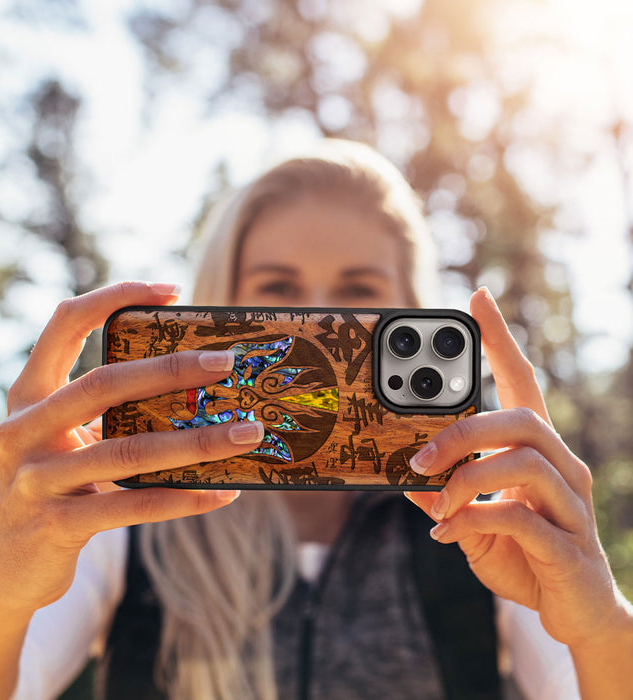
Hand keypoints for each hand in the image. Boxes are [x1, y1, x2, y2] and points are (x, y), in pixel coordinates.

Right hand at [0, 282, 263, 614]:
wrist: (7, 569)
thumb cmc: (55, 488)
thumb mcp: (67, 441)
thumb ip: (108, 413)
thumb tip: (197, 388)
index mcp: (29, 396)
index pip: (65, 324)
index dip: (114, 297)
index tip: (172, 290)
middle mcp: (23, 430)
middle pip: (105, 383)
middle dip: (172, 369)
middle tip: (228, 361)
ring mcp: (35, 479)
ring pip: (129, 450)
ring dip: (198, 441)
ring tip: (249, 432)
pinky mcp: (55, 525)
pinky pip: (134, 505)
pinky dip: (184, 498)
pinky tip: (224, 492)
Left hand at [406, 287, 628, 649]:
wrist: (575, 613)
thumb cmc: (523, 554)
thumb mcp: (471, 520)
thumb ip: (445, 496)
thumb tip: (405, 477)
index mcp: (537, 451)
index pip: (522, 382)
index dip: (501, 340)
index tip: (478, 299)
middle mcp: (562, 467)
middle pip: (521, 419)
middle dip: (463, 431)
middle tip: (418, 456)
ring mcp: (571, 505)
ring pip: (523, 462)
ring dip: (466, 478)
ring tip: (434, 500)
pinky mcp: (569, 546)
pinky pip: (520, 518)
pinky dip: (474, 519)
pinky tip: (447, 533)